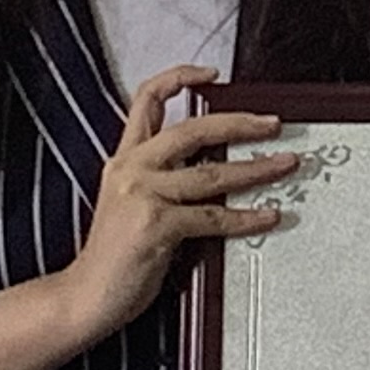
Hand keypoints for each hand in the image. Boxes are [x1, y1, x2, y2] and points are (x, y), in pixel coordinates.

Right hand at [60, 70, 291, 340]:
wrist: (84, 295)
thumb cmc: (112, 255)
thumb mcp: (128, 202)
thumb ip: (159, 177)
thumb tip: (209, 162)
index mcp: (124, 159)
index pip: (146, 100)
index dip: (178, 77)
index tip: (211, 74)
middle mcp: (132, 170)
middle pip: (192, 129)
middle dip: (239, 122)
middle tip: (272, 123)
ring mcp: (144, 196)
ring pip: (212, 173)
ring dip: (257, 168)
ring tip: (286, 164)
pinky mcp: (157, 226)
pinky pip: (213, 217)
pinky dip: (246, 217)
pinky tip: (268, 215)